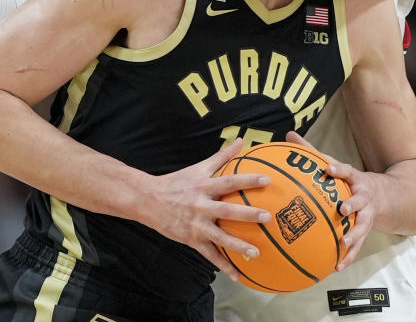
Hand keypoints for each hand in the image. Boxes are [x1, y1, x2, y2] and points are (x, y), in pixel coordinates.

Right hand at [147, 139, 271, 280]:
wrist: (148, 200)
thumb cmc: (178, 182)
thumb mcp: (198, 167)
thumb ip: (222, 156)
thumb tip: (241, 141)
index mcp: (204, 187)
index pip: (229, 181)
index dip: (247, 180)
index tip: (267, 180)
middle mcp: (200, 206)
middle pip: (226, 211)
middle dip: (247, 215)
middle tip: (267, 217)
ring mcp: (195, 225)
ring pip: (219, 238)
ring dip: (238, 246)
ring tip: (257, 253)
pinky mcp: (191, 240)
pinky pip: (209, 255)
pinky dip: (224, 266)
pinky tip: (239, 275)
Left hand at [285, 131, 375, 271]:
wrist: (384, 195)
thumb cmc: (349, 179)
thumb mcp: (335, 164)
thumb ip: (312, 151)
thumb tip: (288, 134)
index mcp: (354, 178)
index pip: (347, 171)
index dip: (339, 170)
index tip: (329, 169)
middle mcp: (363, 196)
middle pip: (361, 200)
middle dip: (353, 204)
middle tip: (343, 209)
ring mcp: (367, 214)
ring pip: (363, 225)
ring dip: (355, 235)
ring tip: (344, 244)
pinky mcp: (367, 230)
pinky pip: (359, 245)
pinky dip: (349, 256)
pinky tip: (338, 267)